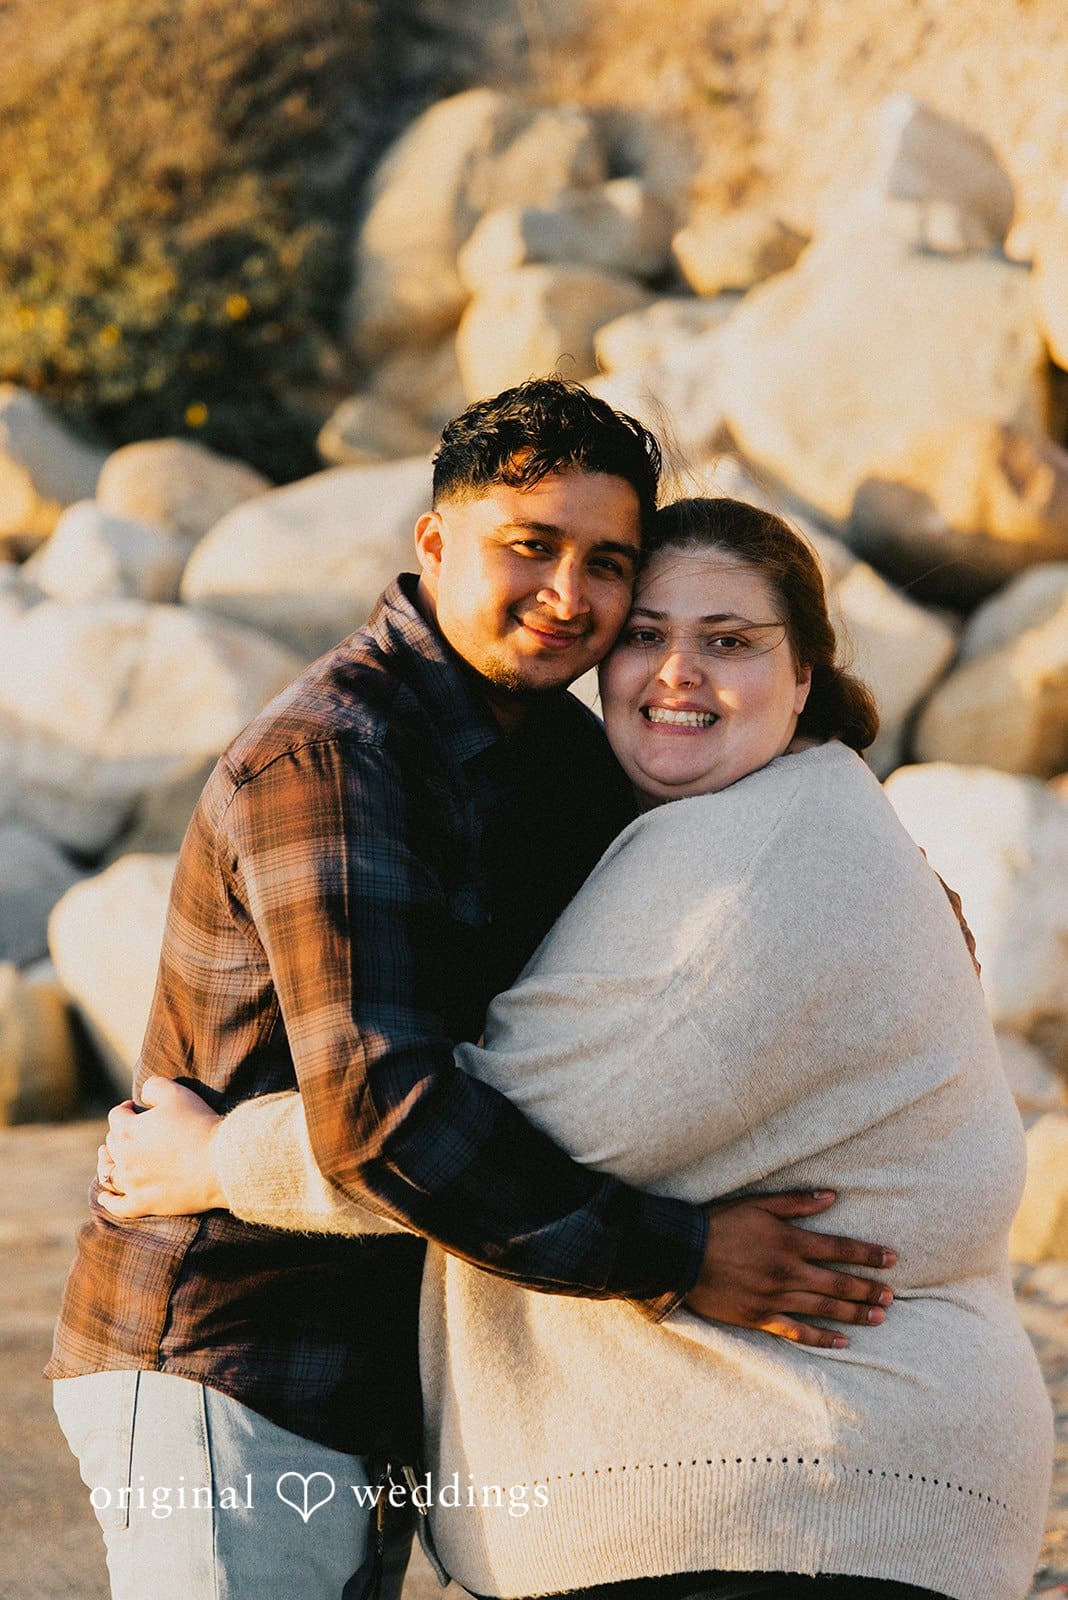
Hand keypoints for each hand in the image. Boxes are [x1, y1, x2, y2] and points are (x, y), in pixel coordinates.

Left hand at [96, 1076, 226, 1218]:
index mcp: (127, 1131)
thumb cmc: (199, 1126)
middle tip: (133, 1132)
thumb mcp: (177, 1094)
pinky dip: (109, 1201)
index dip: (126, 1109)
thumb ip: (154, 1087)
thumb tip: (143, 1095)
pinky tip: (105, 1198)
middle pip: (112, 1143)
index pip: (117, 1116)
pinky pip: (118, 1206)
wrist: (219, 1163)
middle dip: (119, 1134)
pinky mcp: (144, 1204)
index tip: (135, 1108)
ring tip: (109, 1160)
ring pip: (109, 1174)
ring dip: (107, 1164)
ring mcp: (132, 1185)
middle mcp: (123, 1159)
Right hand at [683, 1190, 895, 1348]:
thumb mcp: (758, 1204)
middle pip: (838, 1282)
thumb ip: (796, 1202)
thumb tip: (831, 1197)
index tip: (892, 1259)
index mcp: (789, 1242)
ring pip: (824, 1308)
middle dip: (868, 1289)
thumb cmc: (720, 1224)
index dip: (867, 1253)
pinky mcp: (761, 1317)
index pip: (839, 1248)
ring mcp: (776, 1298)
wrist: (683, 1255)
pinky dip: (821, 1338)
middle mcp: (788, 1272)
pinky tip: (842, 1341)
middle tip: (891, 1295)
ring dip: (854, 1312)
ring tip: (879, 1316)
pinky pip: (798, 1332)